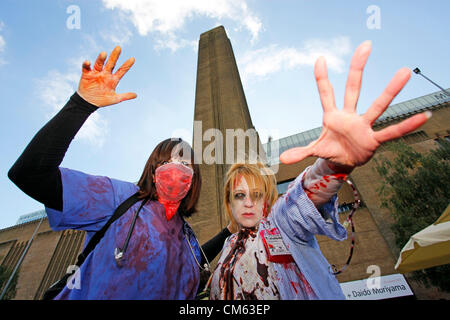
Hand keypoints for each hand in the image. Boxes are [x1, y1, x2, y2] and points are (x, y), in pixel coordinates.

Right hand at [77, 46, 136, 106]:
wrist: (89, 102)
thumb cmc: (102, 100)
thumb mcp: (115, 99)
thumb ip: (125, 96)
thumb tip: (136, 95)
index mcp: (113, 79)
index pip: (121, 70)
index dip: (127, 65)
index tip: (133, 59)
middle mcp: (105, 74)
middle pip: (111, 63)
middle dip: (114, 56)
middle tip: (119, 47)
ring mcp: (96, 73)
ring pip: (99, 64)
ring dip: (101, 58)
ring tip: (104, 53)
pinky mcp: (87, 74)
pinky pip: (86, 68)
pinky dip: (86, 64)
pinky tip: (88, 62)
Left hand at [280, 41, 429, 168]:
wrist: (344, 162)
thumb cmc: (331, 149)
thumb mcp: (315, 150)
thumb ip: (301, 152)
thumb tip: (281, 158)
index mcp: (332, 116)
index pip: (326, 93)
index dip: (322, 77)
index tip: (319, 58)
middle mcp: (349, 116)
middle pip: (353, 88)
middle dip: (358, 68)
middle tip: (365, 45)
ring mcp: (363, 126)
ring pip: (378, 105)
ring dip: (390, 90)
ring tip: (404, 71)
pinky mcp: (373, 140)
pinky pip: (391, 132)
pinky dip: (406, 126)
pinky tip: (422, 116)